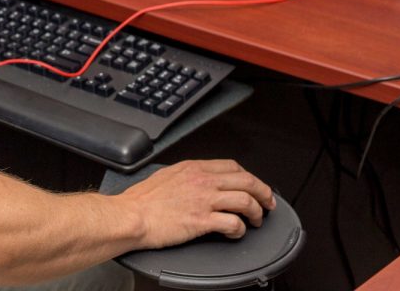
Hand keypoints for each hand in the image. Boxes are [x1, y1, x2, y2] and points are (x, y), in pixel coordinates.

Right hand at [114, 159, 275, 249]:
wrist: (131, 216)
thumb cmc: (141, 200)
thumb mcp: (165, 175)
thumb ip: (185, 176)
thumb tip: (194, 180)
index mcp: (193, 168)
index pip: (232, 166)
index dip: (249, 176)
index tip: (253, 186)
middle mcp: (202, 181)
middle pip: (247, 180)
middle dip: (264, 193)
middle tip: (268, 203)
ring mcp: (204, 200)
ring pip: (246, 200)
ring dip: (257, 212)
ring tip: (255, 220)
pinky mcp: (203, 220)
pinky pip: (234, 223)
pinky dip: (240, 229)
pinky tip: (236, 232)